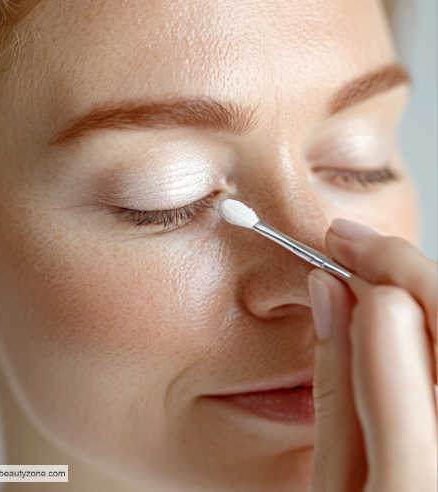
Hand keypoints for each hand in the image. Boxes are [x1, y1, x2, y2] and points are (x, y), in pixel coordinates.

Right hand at [307, 218, 436, 491]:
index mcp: (414, 468)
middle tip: (352, 243)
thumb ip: (337, 383)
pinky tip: (406, 312)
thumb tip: (328, 294)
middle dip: (404, 267)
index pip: (410, 329)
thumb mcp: (335, 478)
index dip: (380, 270)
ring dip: (424, 289)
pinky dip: (433, 323)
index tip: (339, 246)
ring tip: (375, 270)